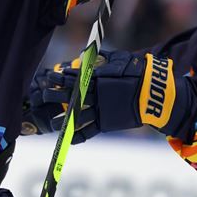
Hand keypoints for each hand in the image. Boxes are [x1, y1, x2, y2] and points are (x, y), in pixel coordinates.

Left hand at [23, 49, 186, 140]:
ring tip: (50, 124)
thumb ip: (101, 58)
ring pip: (76, 116)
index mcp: (98, 78)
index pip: (73, 77)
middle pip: (70, 95)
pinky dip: (78, 136)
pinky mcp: (108, 123)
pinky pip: (90, 131)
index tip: (48, 77)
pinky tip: (68, 139)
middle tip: (41, 96)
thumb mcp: (120, 60)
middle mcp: (96, 95)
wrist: (155, 93)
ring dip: (62, 120)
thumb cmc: (138, 72)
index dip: (59, 77)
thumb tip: (82, 57)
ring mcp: (101, 110)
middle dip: (54, 95)